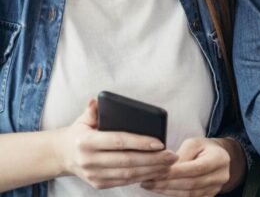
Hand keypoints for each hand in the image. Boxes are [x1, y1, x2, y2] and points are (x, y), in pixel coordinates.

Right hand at [55, 99, 177, 188]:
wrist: (62, 155)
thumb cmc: (80, 131)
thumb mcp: (84, 118)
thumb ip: (92, 109)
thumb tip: (95, 100)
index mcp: (86, 142)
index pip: (119, 141)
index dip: (140, 142)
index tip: (160, 142)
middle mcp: (89, 161)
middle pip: (127, 161)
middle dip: (153, 159)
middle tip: (172, 154)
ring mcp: (94, 175)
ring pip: (128, 175)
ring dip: (151, 170)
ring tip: (169, 163)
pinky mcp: (98, 184)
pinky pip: (124, 182)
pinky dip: (142, 177)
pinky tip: (156, 171)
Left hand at [141, 137, 232, 196]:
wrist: (219, 158)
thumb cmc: (204, 148)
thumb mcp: (195, 142)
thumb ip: (182, 154)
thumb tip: (167, 167)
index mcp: (219, 159)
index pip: (197, 168)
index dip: (177, 172)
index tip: (158, 172)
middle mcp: (220, 176)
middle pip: (191, 184)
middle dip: (168, 183)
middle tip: (149, 181)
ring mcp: (215, 189)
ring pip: (188, 194)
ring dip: (167, 191)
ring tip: (151, 185)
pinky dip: (173, 194)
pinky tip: (161, 190)